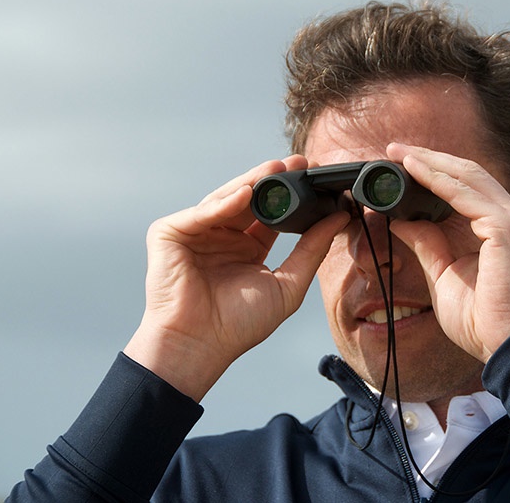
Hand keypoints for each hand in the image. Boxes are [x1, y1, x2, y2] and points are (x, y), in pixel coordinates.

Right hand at [124, 156, 348, 400]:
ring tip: (277, 168)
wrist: (198, 346)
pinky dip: (222, 204)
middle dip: (274, 179)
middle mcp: (222, 235)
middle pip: (250, 198)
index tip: (315, 177)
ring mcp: (195, 232)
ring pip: (226, 198)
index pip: (271, 212)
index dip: (292, 195)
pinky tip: (245, 194)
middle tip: (300, 163)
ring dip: (251, 182)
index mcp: (247, 247)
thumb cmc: (238, 325)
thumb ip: (312, 250)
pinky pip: (200, 213)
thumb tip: (339, 218)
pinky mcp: (170, 233)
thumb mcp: (288, 285)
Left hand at [386, 143, 509, 362]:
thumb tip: (401, 221)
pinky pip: (467, 195)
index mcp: (502, 228)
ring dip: (430, 163)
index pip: (467, 187)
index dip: (434, 171)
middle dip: (429, 158)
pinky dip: (439, 180)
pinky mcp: (508, 228)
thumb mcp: (444, 274)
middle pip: (467, 174)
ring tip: (400, 153)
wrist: (506, 345)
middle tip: (395, 148)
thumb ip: (427, 244)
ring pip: (467, 176)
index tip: (401, 163)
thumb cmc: (483, 319)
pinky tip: (415, 172)